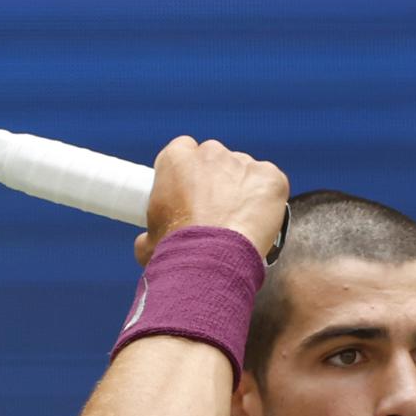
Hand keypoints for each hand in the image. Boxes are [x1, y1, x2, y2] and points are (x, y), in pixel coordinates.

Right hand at [134, 136, 287, 265]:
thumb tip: (144, 243)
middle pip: (216, 159)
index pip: (184, 153)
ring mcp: (243, 162)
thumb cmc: (176, 253)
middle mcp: (210, 152)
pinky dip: (268, 201)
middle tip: (216, 213)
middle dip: (217, 181)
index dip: (188, 175)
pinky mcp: (271, 177)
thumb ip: (148, 235)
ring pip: (245, 172)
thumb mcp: (149, 243)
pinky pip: (270, 184)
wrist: (211, 263)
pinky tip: (259, 223)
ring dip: (243, 191)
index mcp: (176, 158)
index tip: (189, 196)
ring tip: (239, 224)